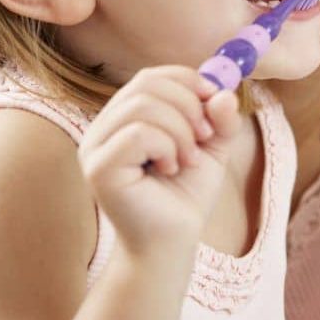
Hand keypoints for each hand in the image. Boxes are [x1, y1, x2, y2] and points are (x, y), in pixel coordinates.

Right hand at [78, 66, 241, 256]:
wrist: (172, 243)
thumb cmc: (185, 195)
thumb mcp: (213, 148)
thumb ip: (221, 118)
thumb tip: (224, 91)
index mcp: (125, 117)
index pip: (151, 77)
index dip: (187, 80)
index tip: (214, 99)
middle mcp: (103, 128)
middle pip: (146, 84)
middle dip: (188, 104)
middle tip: (205, 136)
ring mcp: (95, 147)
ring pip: (142, 106)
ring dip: (180, 129)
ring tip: (189, 158)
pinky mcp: (98, 168)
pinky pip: (136, 134)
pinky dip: (166, 147)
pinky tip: (171, 169)